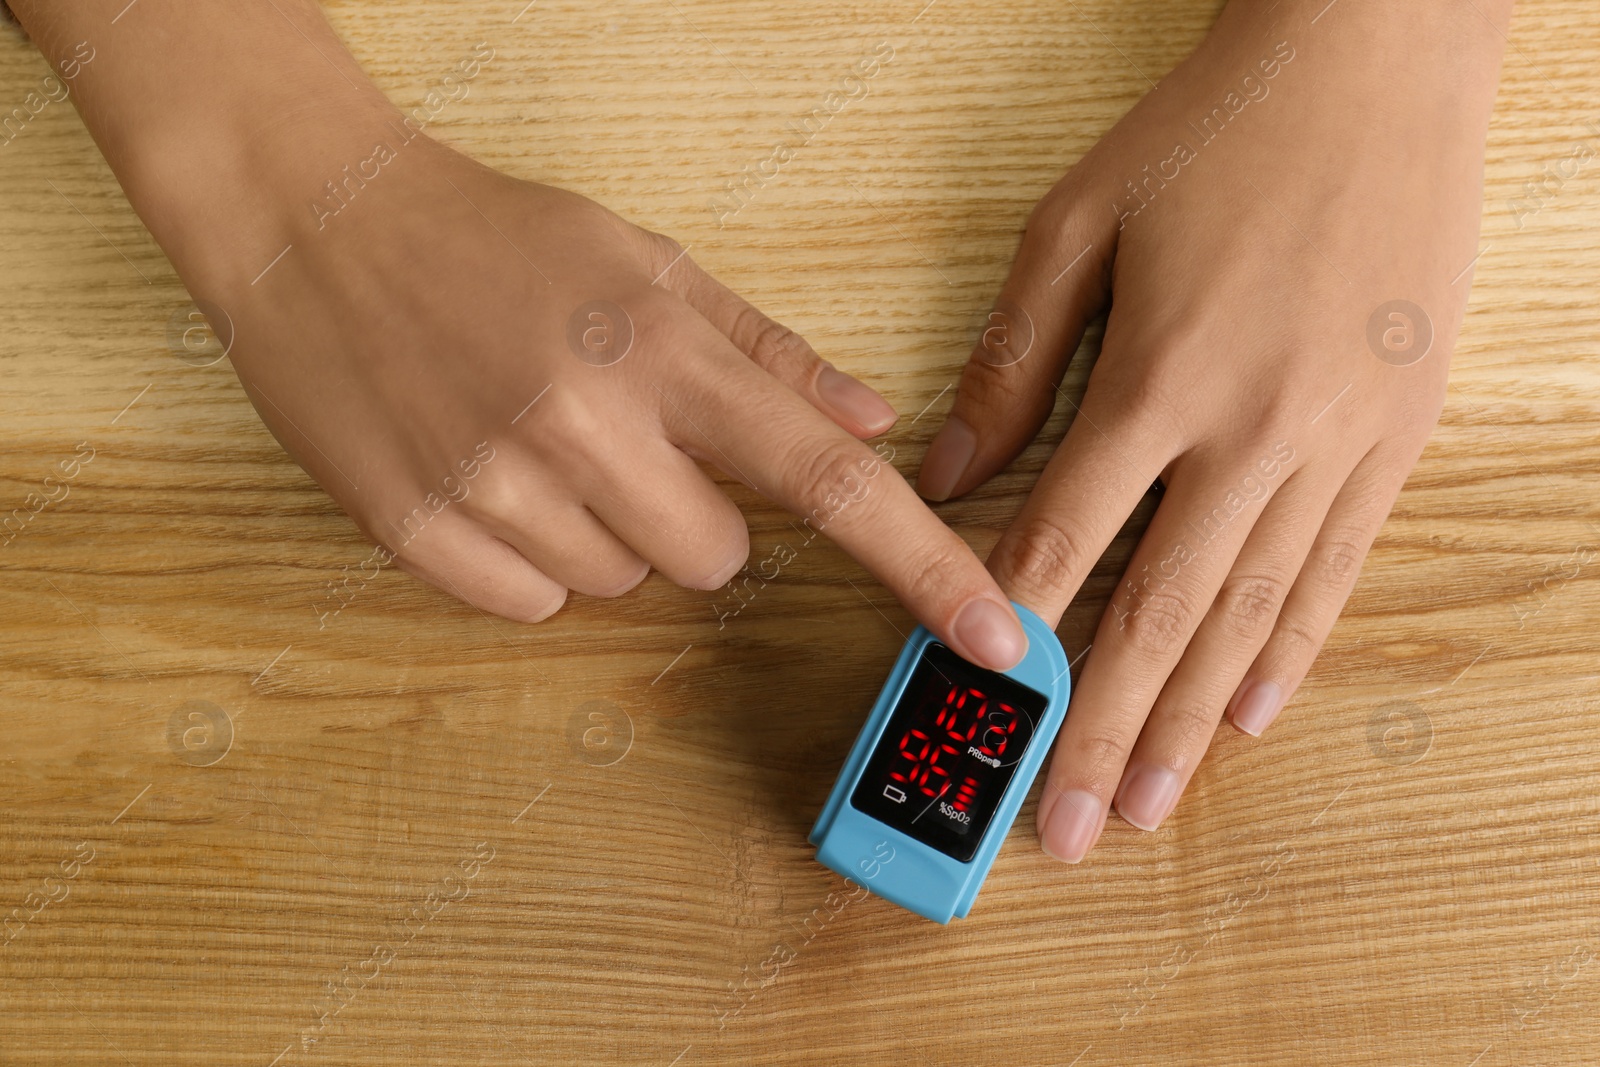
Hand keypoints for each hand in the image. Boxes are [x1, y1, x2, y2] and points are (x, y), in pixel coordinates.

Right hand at [206, 120, 1031, 665]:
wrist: (316, 224)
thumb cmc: (495, 238)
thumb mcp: (646, 262)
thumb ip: (769, 350)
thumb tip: (878, 422)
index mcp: (660, 348)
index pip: (824, 477)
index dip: (923, 563)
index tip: (997, 634)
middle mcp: (586, 421)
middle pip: (719, 560)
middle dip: (696, 518)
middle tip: (628, 442)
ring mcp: (495, 481)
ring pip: (623, 588)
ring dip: (606, 535)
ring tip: (542, 444)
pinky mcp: (418, 530)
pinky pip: (530, 606)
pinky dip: (529, 560)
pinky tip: (489, 476)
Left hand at [916, 0, 1510, 857]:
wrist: (1377, 63)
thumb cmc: (1212, 134)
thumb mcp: (1079, 222)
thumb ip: (1013, 359)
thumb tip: (950, 466)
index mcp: (1159, 378)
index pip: (1067, 542)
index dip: (1016, 635)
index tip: (977, 714)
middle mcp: (1253, 431)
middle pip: (1159, 612)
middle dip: (1100, 729)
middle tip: (1063, 826)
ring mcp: (1337, 442)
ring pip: (1251, 614)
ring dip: (1193, 722)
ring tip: (1148, 807)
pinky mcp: (1394, 437)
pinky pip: (1337, 568)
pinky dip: (1291, 650)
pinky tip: (1252, 716)